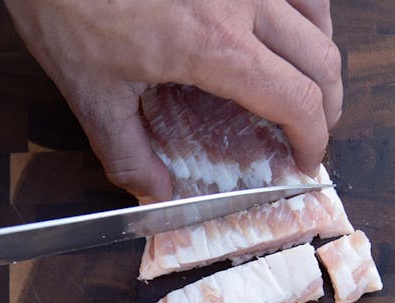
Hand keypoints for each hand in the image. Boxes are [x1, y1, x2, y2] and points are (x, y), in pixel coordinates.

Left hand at [5, 0, 342, 201]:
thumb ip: (126, 152)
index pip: (296, 99)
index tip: (306, 159)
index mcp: (214, 44)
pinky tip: (283, 26)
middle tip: (310, 131)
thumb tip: (154, 191)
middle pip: (322, 58)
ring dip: (319, 57)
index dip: (313, 137)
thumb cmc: (66, 1)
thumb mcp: (90, 91)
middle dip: (328, 105)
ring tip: (301, 84)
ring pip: (317, 13)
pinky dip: (304, 11)